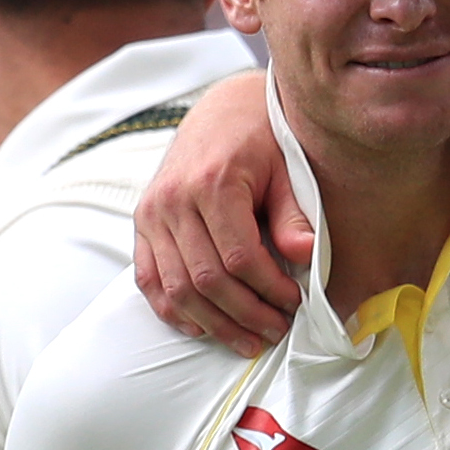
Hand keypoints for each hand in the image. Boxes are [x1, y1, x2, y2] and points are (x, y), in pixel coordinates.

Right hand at [130, 71, 303, 355]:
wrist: (222, 109)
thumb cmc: (261, 139)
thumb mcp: (286, 169)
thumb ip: (293, 215)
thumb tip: (306, 257)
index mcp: (212, 183)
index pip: (239, 258)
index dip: (269, 290)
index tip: (294, 303)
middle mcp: (174, 200)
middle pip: (206, 280)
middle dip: (246, 314)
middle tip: (276, 330)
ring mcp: (153, 213)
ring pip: (177, 288)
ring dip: (213, 323)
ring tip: (248, 339)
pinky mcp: (143, 222)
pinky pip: (149, 279)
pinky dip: (173, 309)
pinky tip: (202, 328)